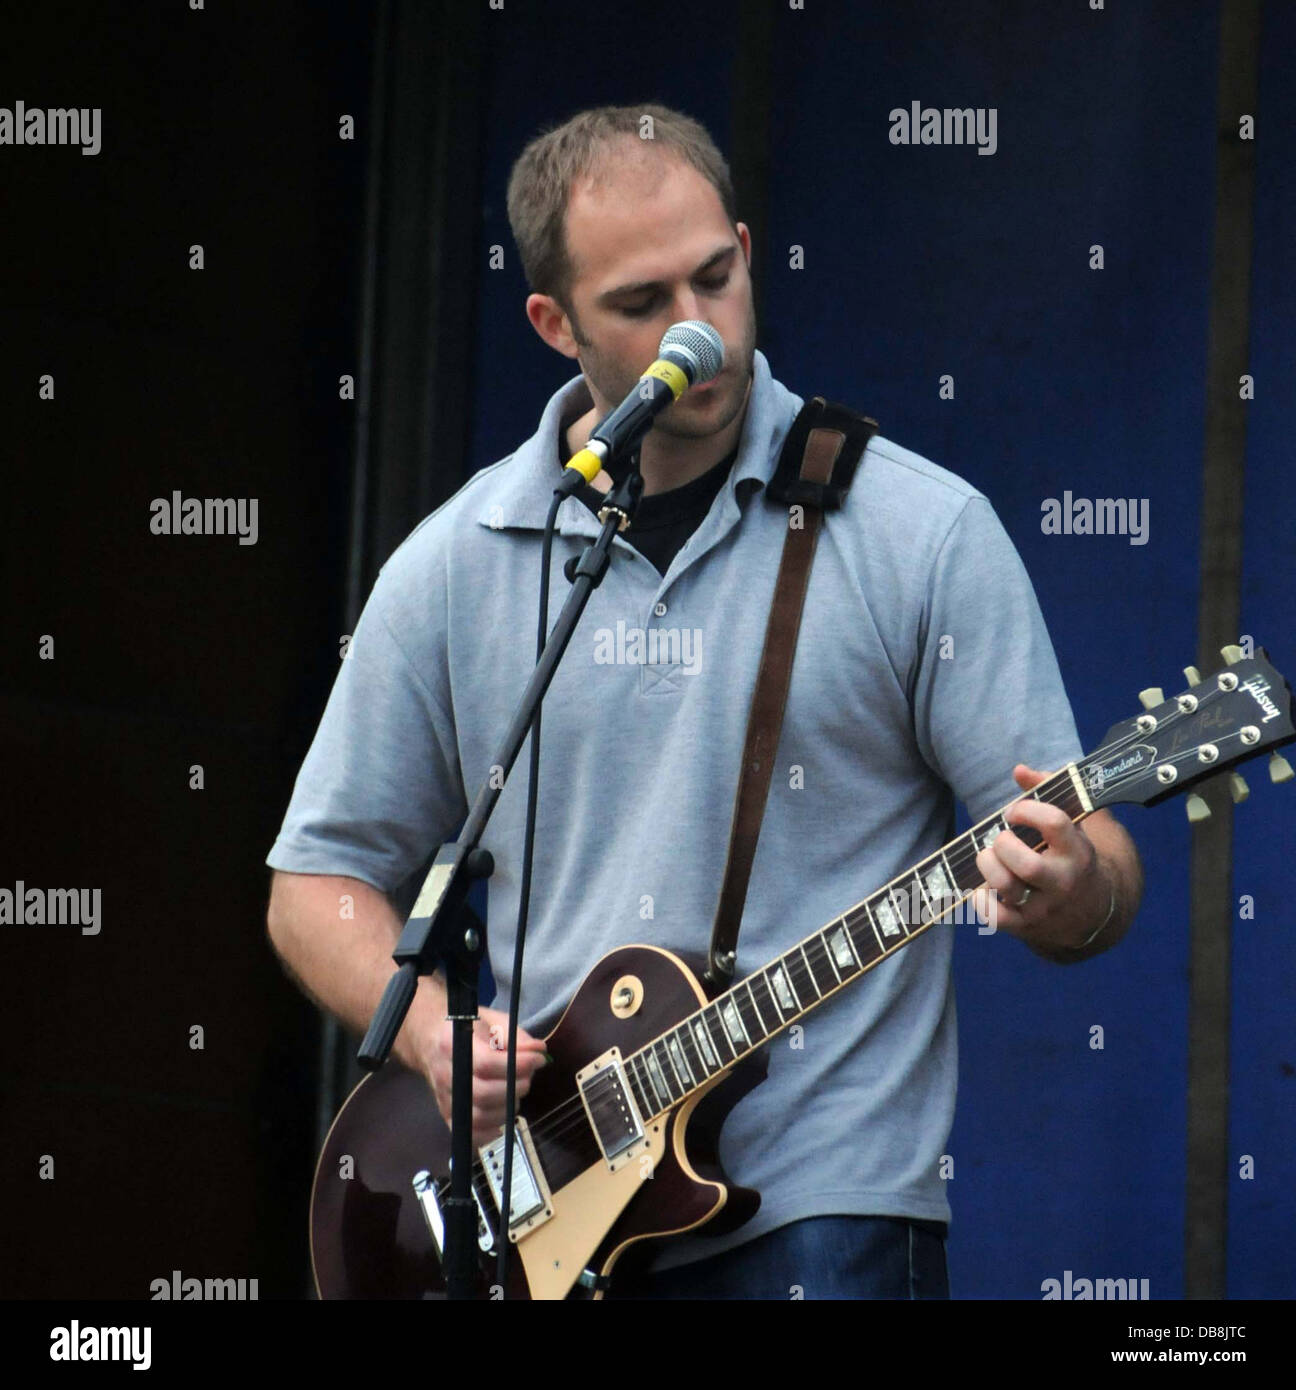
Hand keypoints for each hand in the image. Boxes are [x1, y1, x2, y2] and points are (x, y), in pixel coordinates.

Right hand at [421, 1004, 548, 1148]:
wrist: (432, 1040)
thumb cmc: (468, 1029)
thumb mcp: (493, 1022)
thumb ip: (517, 1037)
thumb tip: (538, 1052)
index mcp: (453, 1044)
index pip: (486, 1063)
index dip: (517, 1064)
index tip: (539, 1059)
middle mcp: (445, 1074)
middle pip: (482, 1093)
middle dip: (514, 1087)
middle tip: (528, 1077)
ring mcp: (445, 1098)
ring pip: (478, 1117)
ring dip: (507, 1107)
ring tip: (515, 1091)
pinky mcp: (447, 1114)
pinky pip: (469, 1134)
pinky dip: (491, 1132)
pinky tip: (503, 1116)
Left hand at [971, 764, 1109, 957]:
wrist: (1090, 912)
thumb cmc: (1069, 856)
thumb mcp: (1070, 824)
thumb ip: (1046, 790)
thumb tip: (1019, 770)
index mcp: (1076, 850)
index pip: (1054, 823)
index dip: (1025, 810)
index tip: (1012, 812)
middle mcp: (1063, 881)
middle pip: (1027, 864)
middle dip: (1003, 844)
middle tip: (999, 839)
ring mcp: (1044, 906)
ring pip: (1008, 887)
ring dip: (987, 867)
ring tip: (988, 858)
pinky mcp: (1025, 926)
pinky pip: (995, 918)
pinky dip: (979, 901)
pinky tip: (981, 888)